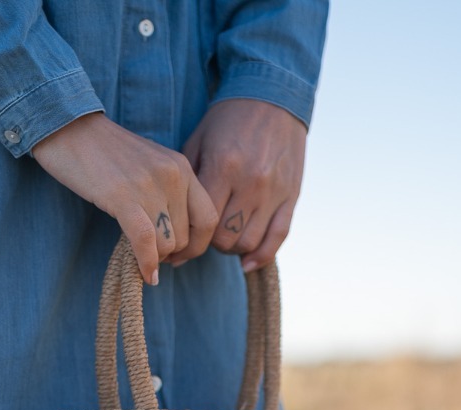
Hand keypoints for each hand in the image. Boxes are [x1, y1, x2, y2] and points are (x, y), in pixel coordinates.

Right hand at [32, 112, 218, 285]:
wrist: (68, 127)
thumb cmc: (104, 154)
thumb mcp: (148, 167)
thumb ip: (166, 194)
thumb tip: (174, 238)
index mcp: (182, 167)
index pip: (209, 219)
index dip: (197, 245)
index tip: (178, 255)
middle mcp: (173, 175)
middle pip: (186, 237)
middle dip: (171, 254)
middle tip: (153, 257)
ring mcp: (149, 185)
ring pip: (167, 244)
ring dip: (154, 258)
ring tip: (140, 256)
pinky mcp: (123, 197)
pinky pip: (146, 242)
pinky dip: (146, 264)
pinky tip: (144, 275)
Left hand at [173, 98, 307, 270]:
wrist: (272, 96)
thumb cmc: (226, 121)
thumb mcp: (198, 143)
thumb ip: (187, 184)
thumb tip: (168, 226)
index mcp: (224, 166)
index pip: (202, 224)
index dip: (187, 242)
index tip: (178, 246)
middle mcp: (252, 182)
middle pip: (224, 238)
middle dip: (208, 245)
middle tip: (200, 239)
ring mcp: (275, 191)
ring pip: (249, 242)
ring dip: (232, 248)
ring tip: (222, 239)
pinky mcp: (292, 195)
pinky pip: (278, 237)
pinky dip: (261, 256)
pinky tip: (246, 263)